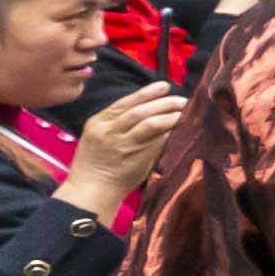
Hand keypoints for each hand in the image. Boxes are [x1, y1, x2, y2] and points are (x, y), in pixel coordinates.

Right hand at [60, 85, 188, 217]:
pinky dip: (168, 133)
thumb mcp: (99, 136)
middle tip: (181, 100)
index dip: (146, 93)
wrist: (91, 189)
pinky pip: (156, 141)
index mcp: (98, 122)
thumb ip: (119, 123)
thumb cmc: (98, 163)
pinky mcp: (135, 158)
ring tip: (183, 111)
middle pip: (139, 111)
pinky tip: (179, 129)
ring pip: (149, 123)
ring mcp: (122, 144)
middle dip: (162, 102)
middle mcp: (109, 131)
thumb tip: (151, 109)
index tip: (164, 86)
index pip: (124, 102)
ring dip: (169, 115)